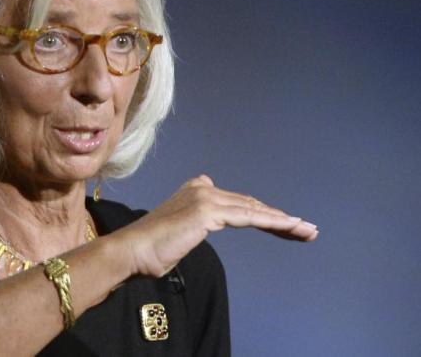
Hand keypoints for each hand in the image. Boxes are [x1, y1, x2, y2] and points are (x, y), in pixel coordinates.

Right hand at [116, 175, 318, 277]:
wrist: (132, 251)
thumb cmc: (151, 251)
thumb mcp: (179, 234)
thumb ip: (194, 225)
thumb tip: (196, 227)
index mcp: (195, 190)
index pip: (239, 203)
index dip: (264, 214)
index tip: (286, 227)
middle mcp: (202, 189)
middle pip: (251, 204)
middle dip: (280, 219)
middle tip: (307, 230)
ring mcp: (205, 198)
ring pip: (254, 209)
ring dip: (284, 222)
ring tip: (308, 231)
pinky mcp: (207, 211)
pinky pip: (248, 217)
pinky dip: (272, 222)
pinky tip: (290, 227)